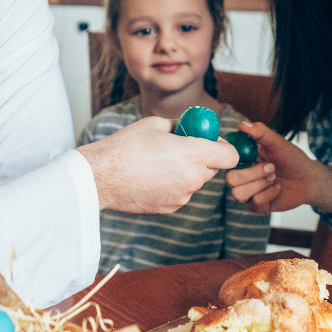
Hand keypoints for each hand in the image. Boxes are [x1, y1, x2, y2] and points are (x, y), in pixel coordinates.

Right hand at [78, 116, 239, 213]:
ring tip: (159, 163)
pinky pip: (181, 193)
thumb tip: (191, 126)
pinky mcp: (171, 207)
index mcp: (192, 153)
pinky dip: (174, 185)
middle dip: (204, 158)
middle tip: (183, 148)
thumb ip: (180, 126)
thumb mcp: (155, 124)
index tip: (213, 142)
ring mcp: (182, 196)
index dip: (225, 147)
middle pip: (213, 169)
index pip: (230, 156)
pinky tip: (151, 177)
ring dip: (187, 172)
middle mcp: (192, 178)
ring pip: (196, 181)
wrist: (101, 176)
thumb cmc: (125, 146)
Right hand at [226, 122, 331, 218]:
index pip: (226, 161)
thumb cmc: (292, 159)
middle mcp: (242, 177)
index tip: (250, 155)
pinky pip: (255, 202)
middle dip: (253, 173)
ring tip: (274, 177)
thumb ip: (260, 132)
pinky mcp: (257, 206)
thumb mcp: (277, 142)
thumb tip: (241, 124)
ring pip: (238, 193)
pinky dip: (270, 193)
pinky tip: (277, 188)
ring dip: (260, 184)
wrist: (309, 178)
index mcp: (243, 160)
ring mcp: (248, 192)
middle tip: (271, 167)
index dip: (232, 159)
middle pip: (230, 179)